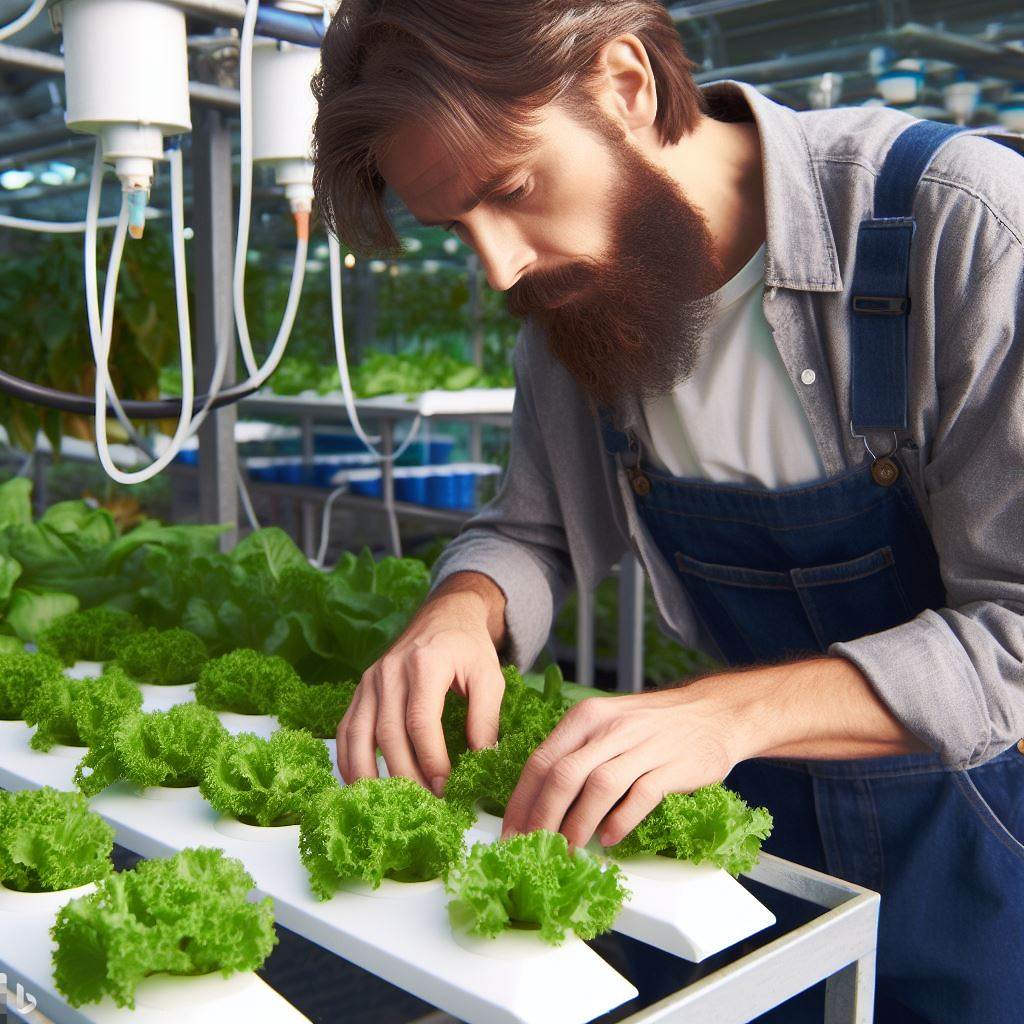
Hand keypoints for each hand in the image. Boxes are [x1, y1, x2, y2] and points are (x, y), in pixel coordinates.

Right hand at [336, 577, 505, 794]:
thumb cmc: (468, 647)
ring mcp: (371, 679)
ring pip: (359, 734)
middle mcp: (390, 670)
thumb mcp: (489, 676)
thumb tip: (480, 762)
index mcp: (425, 663)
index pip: (420, 722)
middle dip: (405, 775)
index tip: (446, 788)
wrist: (445, 614)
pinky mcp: (361, 688)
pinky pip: (346, 728)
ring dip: (369, 774)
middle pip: (388, 733)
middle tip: (424, 804)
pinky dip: (348, 759)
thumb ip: (485, 718)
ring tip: (386, 805)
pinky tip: (359, 784)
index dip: (431, 760)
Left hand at [500, 685, 741, 848]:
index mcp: (586, 717)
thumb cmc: (651, 725)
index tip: (511, 832)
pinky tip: (609, 838)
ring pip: (598, 788)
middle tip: (533, 848)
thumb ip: (575, 753)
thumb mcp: (606, 724)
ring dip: (578, 826)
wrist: (713, 712)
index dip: (522, 800)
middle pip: (564, 776)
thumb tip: (538, 800)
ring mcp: (643, 746)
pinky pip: (640, 796)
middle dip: (542, 818)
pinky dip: (621, 821)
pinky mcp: (673, 765)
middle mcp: (610, 728)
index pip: (541, 760)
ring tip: (568, 851)